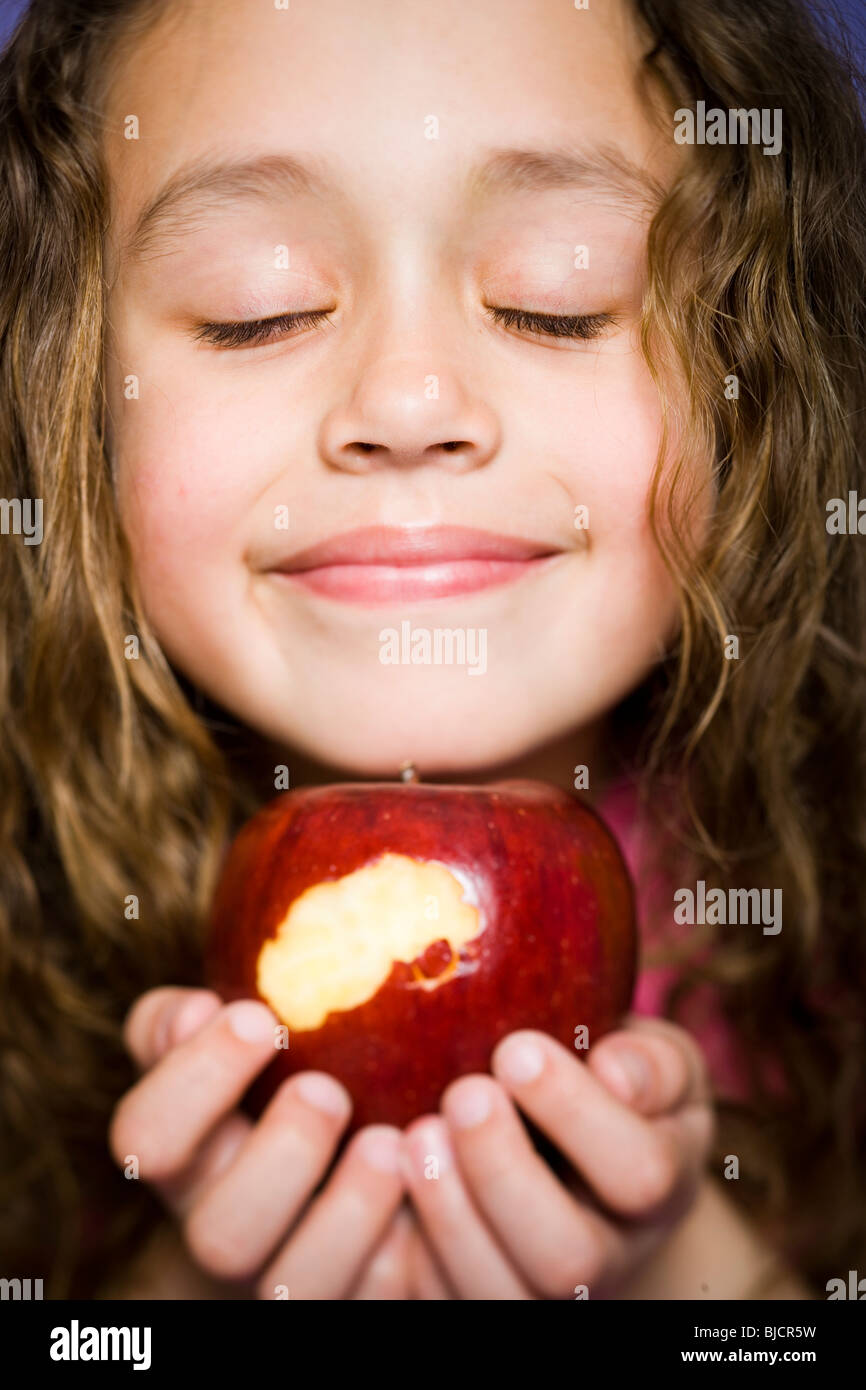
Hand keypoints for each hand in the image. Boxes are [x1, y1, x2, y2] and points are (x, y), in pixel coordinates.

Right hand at [109, 987, 406, 1298]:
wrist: (330, 1174)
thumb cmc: (270, 1073)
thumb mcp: (223, 1038)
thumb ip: (188, 1018)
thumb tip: (197, 1008)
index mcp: (184, 1155)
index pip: (145, 1137)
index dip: (195, 1079)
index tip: (261, 1016)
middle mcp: (224, 1226)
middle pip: (220, 1233)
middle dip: (280, 1156)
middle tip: (327, 1090)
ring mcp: (286, 1274)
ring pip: (295, 1285)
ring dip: (347, 1212)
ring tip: (389, 1141)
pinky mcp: (355, 1295)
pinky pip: (375, 1296)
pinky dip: (405, 1248)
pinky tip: (428, 1178)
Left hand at [401, 1015, 715, 1298]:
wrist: (581, 1156)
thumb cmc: (616, 1088)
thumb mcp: (656, 1063)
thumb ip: (652, 1064)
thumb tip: (615, 1069)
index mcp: (660, 1189)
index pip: (641, 1174)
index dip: (577, 1114)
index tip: (516, 1049)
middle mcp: (608, 1257)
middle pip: (569, 1259)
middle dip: (505, 1172)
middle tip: (465, 1093)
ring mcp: (539, 1289)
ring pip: (498, 1291)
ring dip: (449, 1212)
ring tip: (418, 1132)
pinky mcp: (475, 1294)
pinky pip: (439, 1297)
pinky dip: (407, 1245)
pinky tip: (389, 1174)